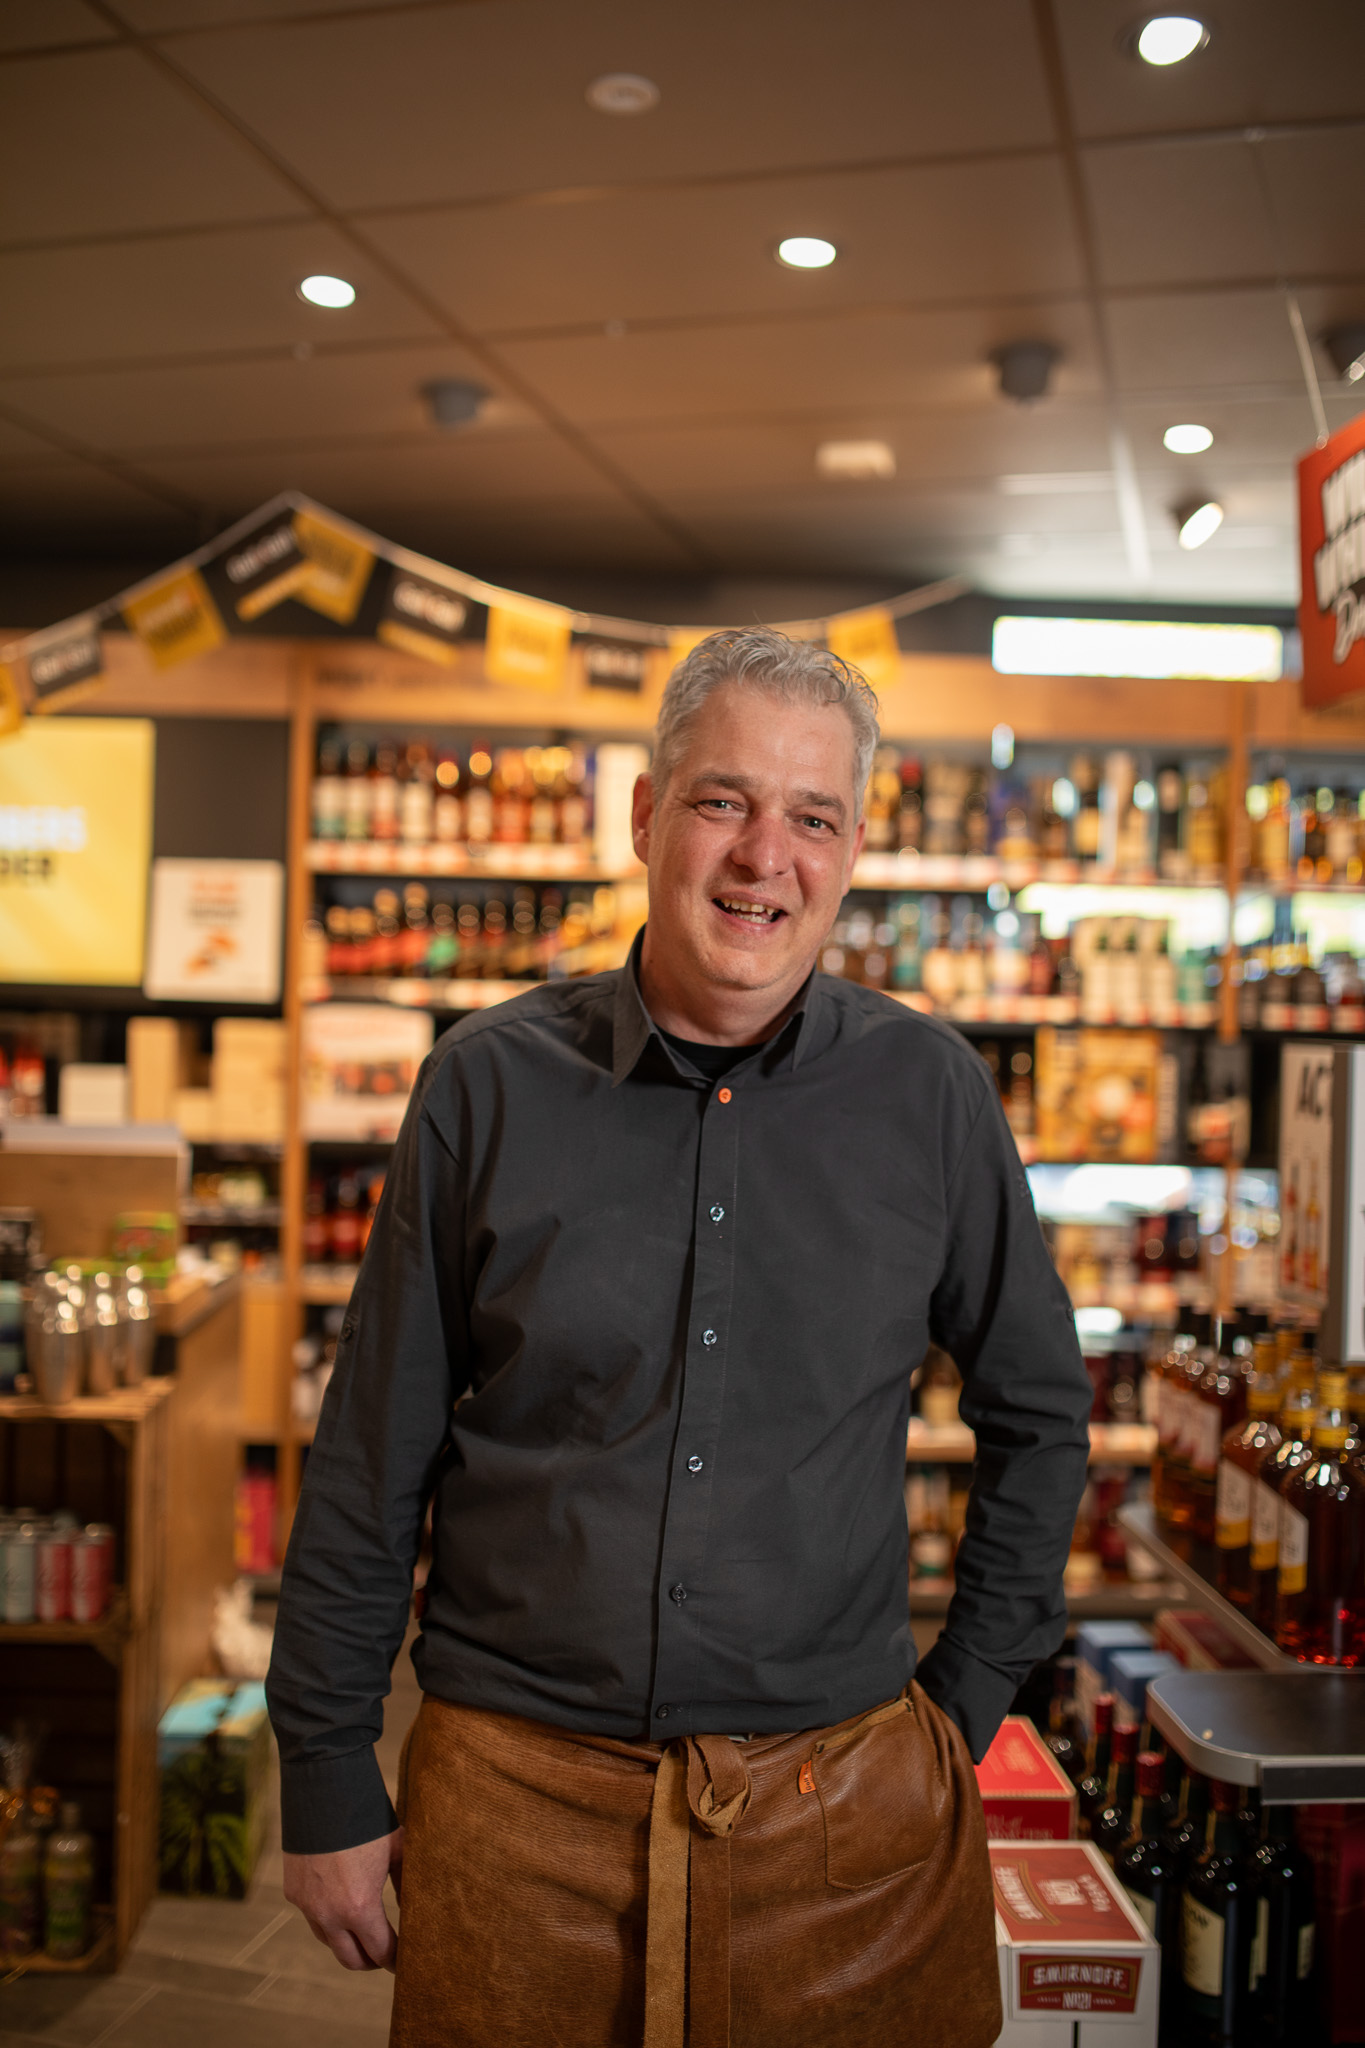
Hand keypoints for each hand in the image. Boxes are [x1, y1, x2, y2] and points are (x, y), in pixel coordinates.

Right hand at [283, 1826, 403, 1971]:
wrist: (325, 1789)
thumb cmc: (368, 1819)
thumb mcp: (397, 1851)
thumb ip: (405, 1885)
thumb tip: (411, 1909)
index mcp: (359, 1908)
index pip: (380, 1951)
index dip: (394, 1959)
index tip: (403, 1962)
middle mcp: (329, 1914)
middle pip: (350, 1960)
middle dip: (370, 1961)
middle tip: (384, 1954)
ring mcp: (307, 1905)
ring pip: (328, 1940)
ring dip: (346, 1942)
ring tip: (363, 1932)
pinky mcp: (293, 1892)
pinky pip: (312, 1915)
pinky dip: (327, 1917)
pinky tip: (340, 1904)